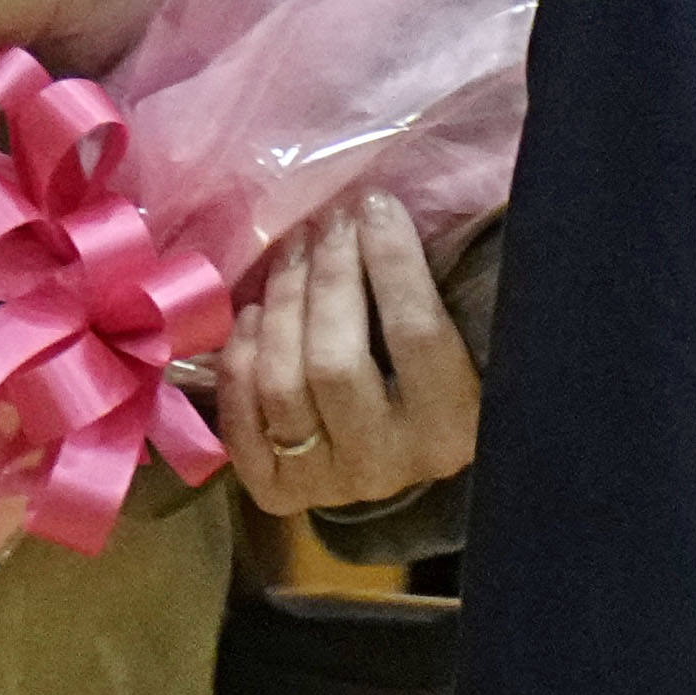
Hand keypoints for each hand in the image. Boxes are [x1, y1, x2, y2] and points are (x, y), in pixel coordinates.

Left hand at [216, 191, 482, 517]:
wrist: (390, 457)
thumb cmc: (429, 379)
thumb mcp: (455, 344)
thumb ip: (430, 290)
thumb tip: (382, 207)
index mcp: (453, 428)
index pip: (415, 335)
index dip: (390, 261)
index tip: (373, 204)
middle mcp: (389, 464)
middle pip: (336, 361)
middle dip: (326, 277)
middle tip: (325, 224)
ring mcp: (328, 483)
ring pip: (282, 384)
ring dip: (280, 306)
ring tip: (291, 256)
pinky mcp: (275, 491)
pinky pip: (240, 418)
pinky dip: (241, 358)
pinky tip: (256, 315)